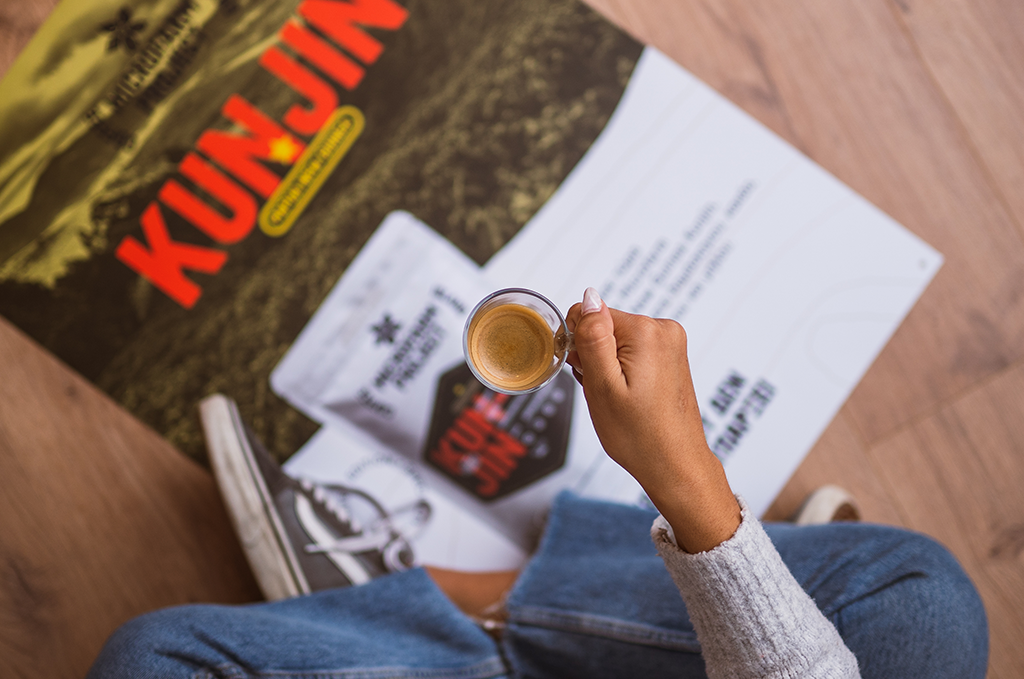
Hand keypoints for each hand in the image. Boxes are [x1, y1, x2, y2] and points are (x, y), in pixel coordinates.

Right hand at [565, 288, 739, 552]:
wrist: (675, 465)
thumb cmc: (638, 435)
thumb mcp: (603, 385)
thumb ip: (593, 336)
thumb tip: (588, 296)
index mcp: (645, 331)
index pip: (589, 315)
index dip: (579, 346)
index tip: (588, 374)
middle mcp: (663, 329)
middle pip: (604, 327)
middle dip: (594, 357)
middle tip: (604, 392)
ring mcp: (670, 343)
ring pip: (616, 341)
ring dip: (607, 367)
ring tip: (618, 399)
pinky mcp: (671, 356)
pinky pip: (632, 352)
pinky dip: (622, 372)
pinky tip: (628, 397)